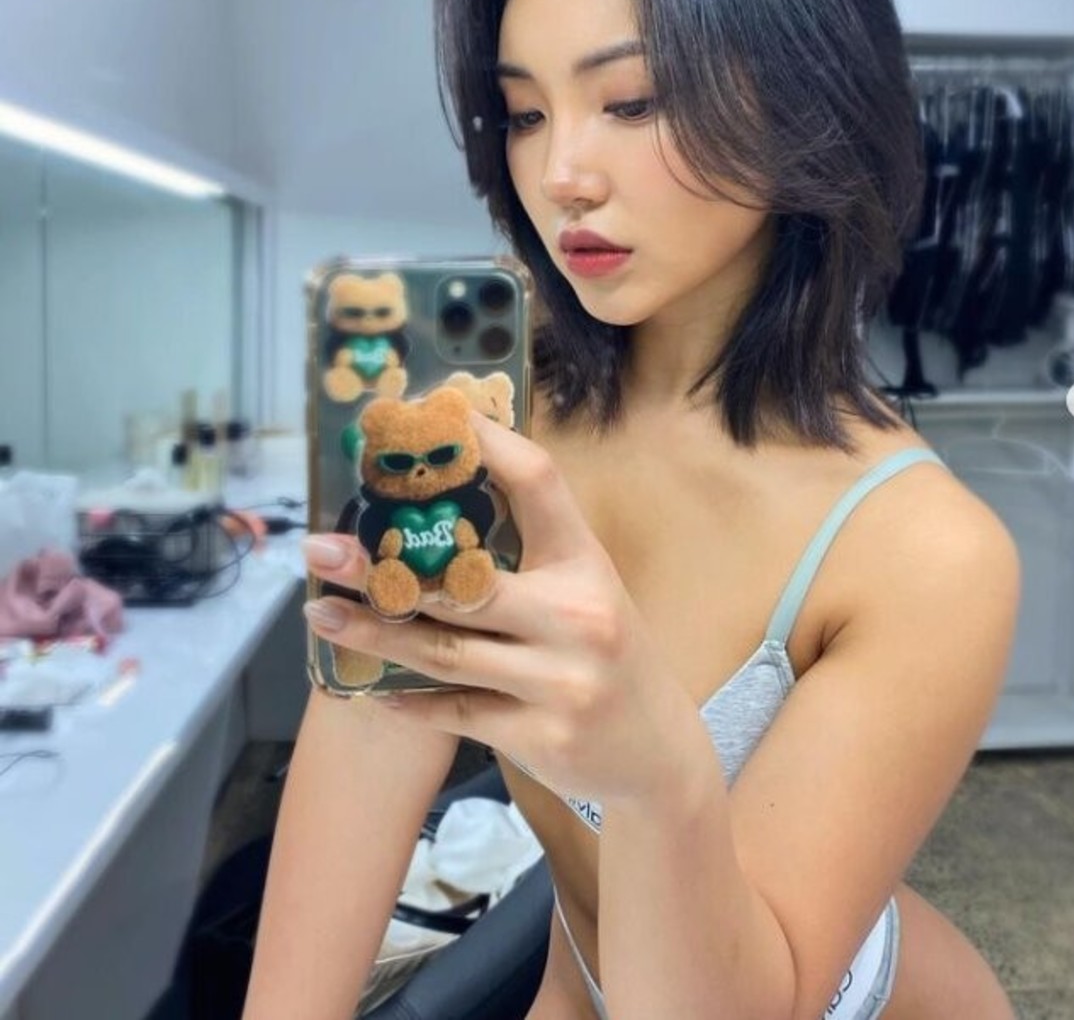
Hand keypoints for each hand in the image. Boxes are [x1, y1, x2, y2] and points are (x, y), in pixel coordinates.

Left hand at [302, 413, 700, 804]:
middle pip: (463, 584)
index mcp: (585, 563)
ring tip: (320, 614)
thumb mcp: (585, 588)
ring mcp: (560, 681)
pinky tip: (364, 684)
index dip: (484, 443)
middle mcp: (577, 616)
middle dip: (381, 568)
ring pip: (444, 652)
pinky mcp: (540, 737)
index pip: (537, 481)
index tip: (428, 418)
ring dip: (373, 633)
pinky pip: (454, 711)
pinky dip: (405, 698)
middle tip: (319, 549)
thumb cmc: (607, 653)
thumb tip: (442, 497)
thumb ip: (529, 549)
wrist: (658, 753)